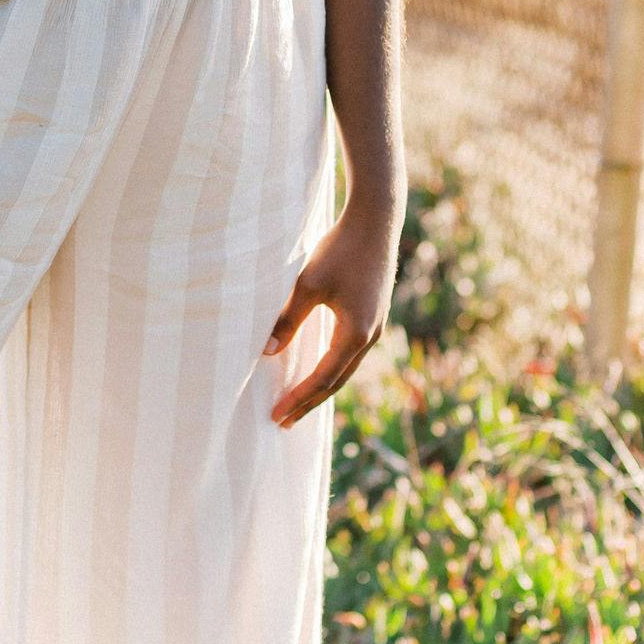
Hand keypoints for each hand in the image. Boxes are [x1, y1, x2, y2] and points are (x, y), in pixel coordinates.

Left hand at [262, 206, 396, 427]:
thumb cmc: (340, 249)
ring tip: (300, 401)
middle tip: (285, 421)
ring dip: (322, 386)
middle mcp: (370, 335)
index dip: (299, 398)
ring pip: (346, 367)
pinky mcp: (374, 313)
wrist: (376, 221)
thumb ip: (287, 319)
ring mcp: (376, 326)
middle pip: (337, 380)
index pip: (323, 378)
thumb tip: (266, 352)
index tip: (277, 415)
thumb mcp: (308, 284)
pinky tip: (319, 366)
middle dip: (310, 402)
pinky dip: (333, 367)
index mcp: (355, 334)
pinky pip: (351, 352)